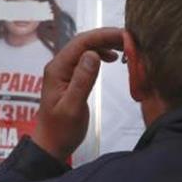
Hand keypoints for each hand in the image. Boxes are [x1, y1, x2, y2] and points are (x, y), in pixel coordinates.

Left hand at [31, 27, 121, 162]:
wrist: (51, 145)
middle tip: (131, 39)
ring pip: (86, 48)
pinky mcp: (71, 77)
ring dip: (105, 44)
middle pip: (84, 42)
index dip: (104, 35)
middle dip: (107, 37)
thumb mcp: (73, 107)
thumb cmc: (60, 130)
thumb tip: (93, 54)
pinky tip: (112, 58)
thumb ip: (83, 80)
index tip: (125, 35)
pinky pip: (86, 59)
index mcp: (57, 69)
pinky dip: (101, 54)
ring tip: (126, 47)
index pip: (81, 42)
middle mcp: (59, 65)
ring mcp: (64, 70)